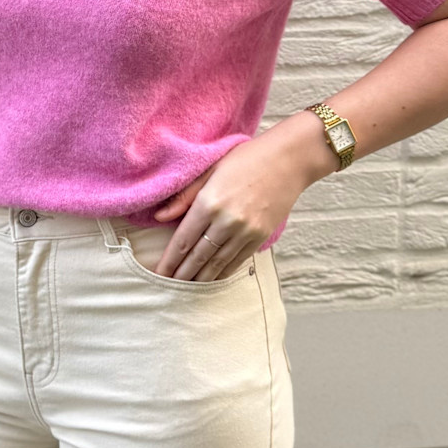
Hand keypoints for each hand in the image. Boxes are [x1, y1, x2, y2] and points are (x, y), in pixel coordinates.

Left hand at [148, 120, 330, 279]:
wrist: (288, 160)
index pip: (183, 240)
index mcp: (210, 202)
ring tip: (186, 288)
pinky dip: (223, 272)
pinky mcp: (261, 237)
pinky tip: (212, 278)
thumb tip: (159, 217)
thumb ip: (184, 196)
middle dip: (182, 274)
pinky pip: (237, 261)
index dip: (169, 260)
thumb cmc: (246, 159)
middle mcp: (227, 221)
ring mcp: (246, 231)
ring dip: (200, 278)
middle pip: (198, 257)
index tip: (159, 273)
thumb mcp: (210, 169)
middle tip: (169, 287)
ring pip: (218, 263)